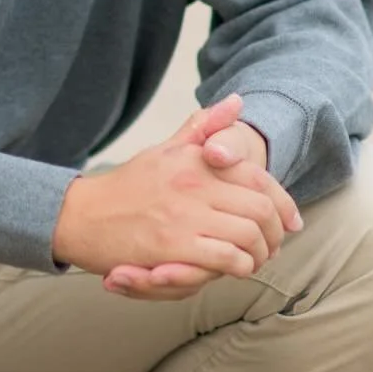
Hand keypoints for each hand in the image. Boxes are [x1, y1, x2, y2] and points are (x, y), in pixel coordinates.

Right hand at [52, 94, 290, 285]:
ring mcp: (184, 215)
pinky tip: (237, 269)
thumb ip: (202, 128)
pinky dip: (239, 266)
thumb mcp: (166, 150)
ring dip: (260, 254)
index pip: (258, 177)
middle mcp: (194, 183)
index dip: (283, 202)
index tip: (291, 221)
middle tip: (275, 246)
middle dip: (276, 232)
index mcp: (196, 159)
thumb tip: (237, 102)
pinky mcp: (172, 245)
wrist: (82, 216)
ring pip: (248, 235)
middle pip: (260, 208)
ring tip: (258, 261)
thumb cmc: (127, 186)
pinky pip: (224, 258)